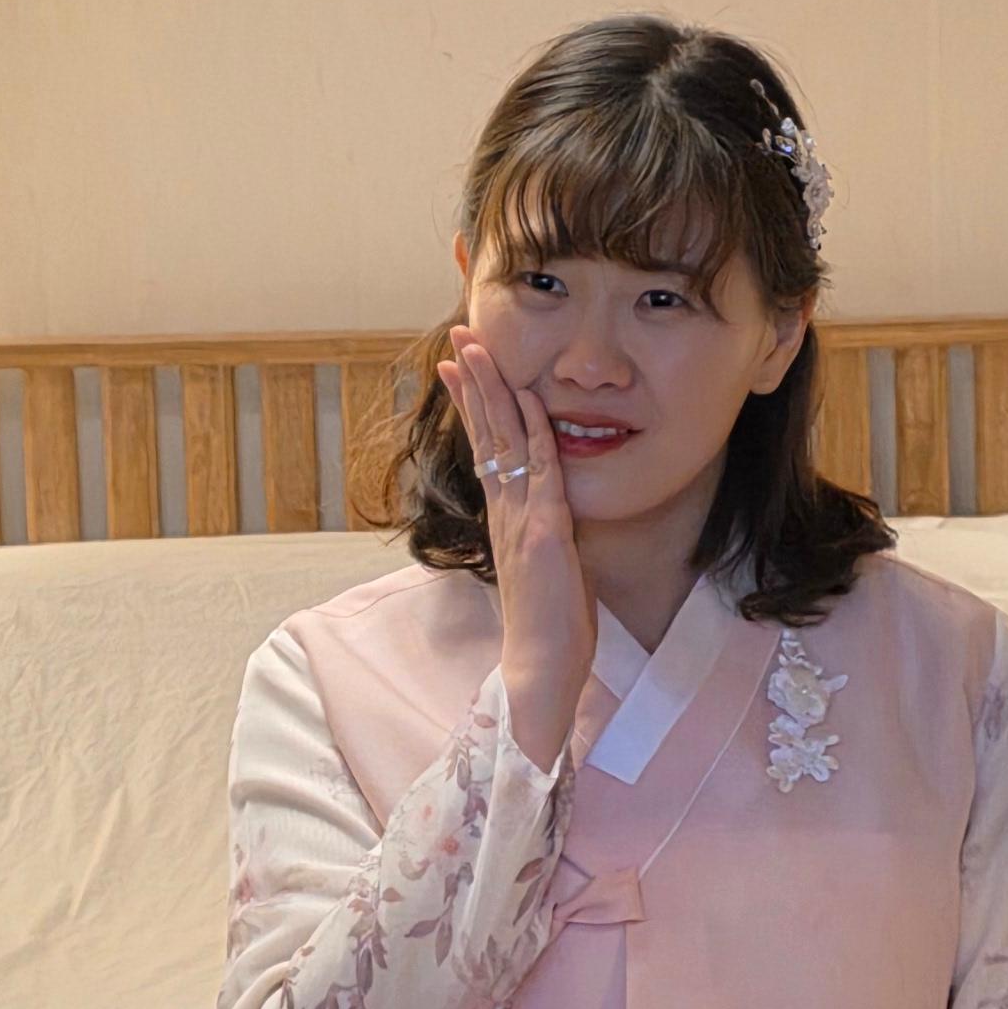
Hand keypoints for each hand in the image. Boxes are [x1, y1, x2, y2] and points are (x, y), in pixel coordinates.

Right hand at [438, 333, 592, 766]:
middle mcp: (507, 512)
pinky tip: (531, 406)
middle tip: (458, 340)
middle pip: (486, 434)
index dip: (473, 405)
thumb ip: (542, 531)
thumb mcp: (545, 564)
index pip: (485, 447)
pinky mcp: (546, 536)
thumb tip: (547, 508)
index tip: (459, 367)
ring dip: (494, 396)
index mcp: (506, 516)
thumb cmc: (549, 624)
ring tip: (478, 354)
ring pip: (505, 446)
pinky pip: (543, 476)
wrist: (541, 668)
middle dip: (474, 383)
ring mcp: (523, 521)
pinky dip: (536, 438)